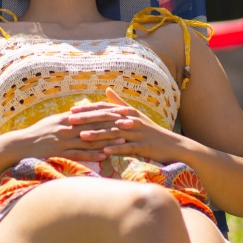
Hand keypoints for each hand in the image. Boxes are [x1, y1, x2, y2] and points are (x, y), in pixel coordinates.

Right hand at [1, 102, 126, 162]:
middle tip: (130, 123)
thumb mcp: (53, 121)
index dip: (108, 112)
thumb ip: (68, 118)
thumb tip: (80, 112)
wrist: (20, 144)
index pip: (92, 113)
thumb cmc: (37, 133)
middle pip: (95, 125)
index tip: (123, 111)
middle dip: (114, 124)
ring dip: (108, 140)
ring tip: (124, 141)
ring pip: (90, 140)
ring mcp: (64, 140)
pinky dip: (92, 155)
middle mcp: (67, 127)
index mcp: (67, 118)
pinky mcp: (60, 153)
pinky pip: (79, 154)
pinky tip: (105, 156)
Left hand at [69, 88, 185, 163]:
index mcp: (128, 112)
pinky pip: (127, 148)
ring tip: (82, 136)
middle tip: (70, 121)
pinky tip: (104, 152)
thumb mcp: (135, 115)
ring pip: (114, 133)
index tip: (71, 111)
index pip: (104, 109)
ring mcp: (138, 133)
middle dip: (87, 120)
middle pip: (106, 119)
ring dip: (98, 135)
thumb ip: (120, 103)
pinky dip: (116, 149)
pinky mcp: (143, 146)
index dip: (87, 110)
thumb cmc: (150, 131)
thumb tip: (107, 90)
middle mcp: (131, 120)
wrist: (173, 145)